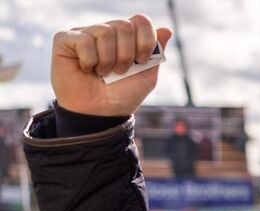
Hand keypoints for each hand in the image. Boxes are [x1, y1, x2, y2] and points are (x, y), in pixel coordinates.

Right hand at [51, 15, 171, 116]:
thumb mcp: (147, 77)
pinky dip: (89, 60)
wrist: (99, 114)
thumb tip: (167, 29)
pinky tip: (86, 69)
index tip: (142, 61)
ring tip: (102, 73)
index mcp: (127, 37)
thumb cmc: (121, 96)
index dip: (145, 40)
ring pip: (104, 31)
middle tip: (120, 71)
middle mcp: (106, 31)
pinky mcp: (65, 39)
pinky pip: (83, 40)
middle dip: (126, 54)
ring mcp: (85, 33)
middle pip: (124, 25)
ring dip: (108, 59)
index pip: (141, 21)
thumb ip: (157, 53)